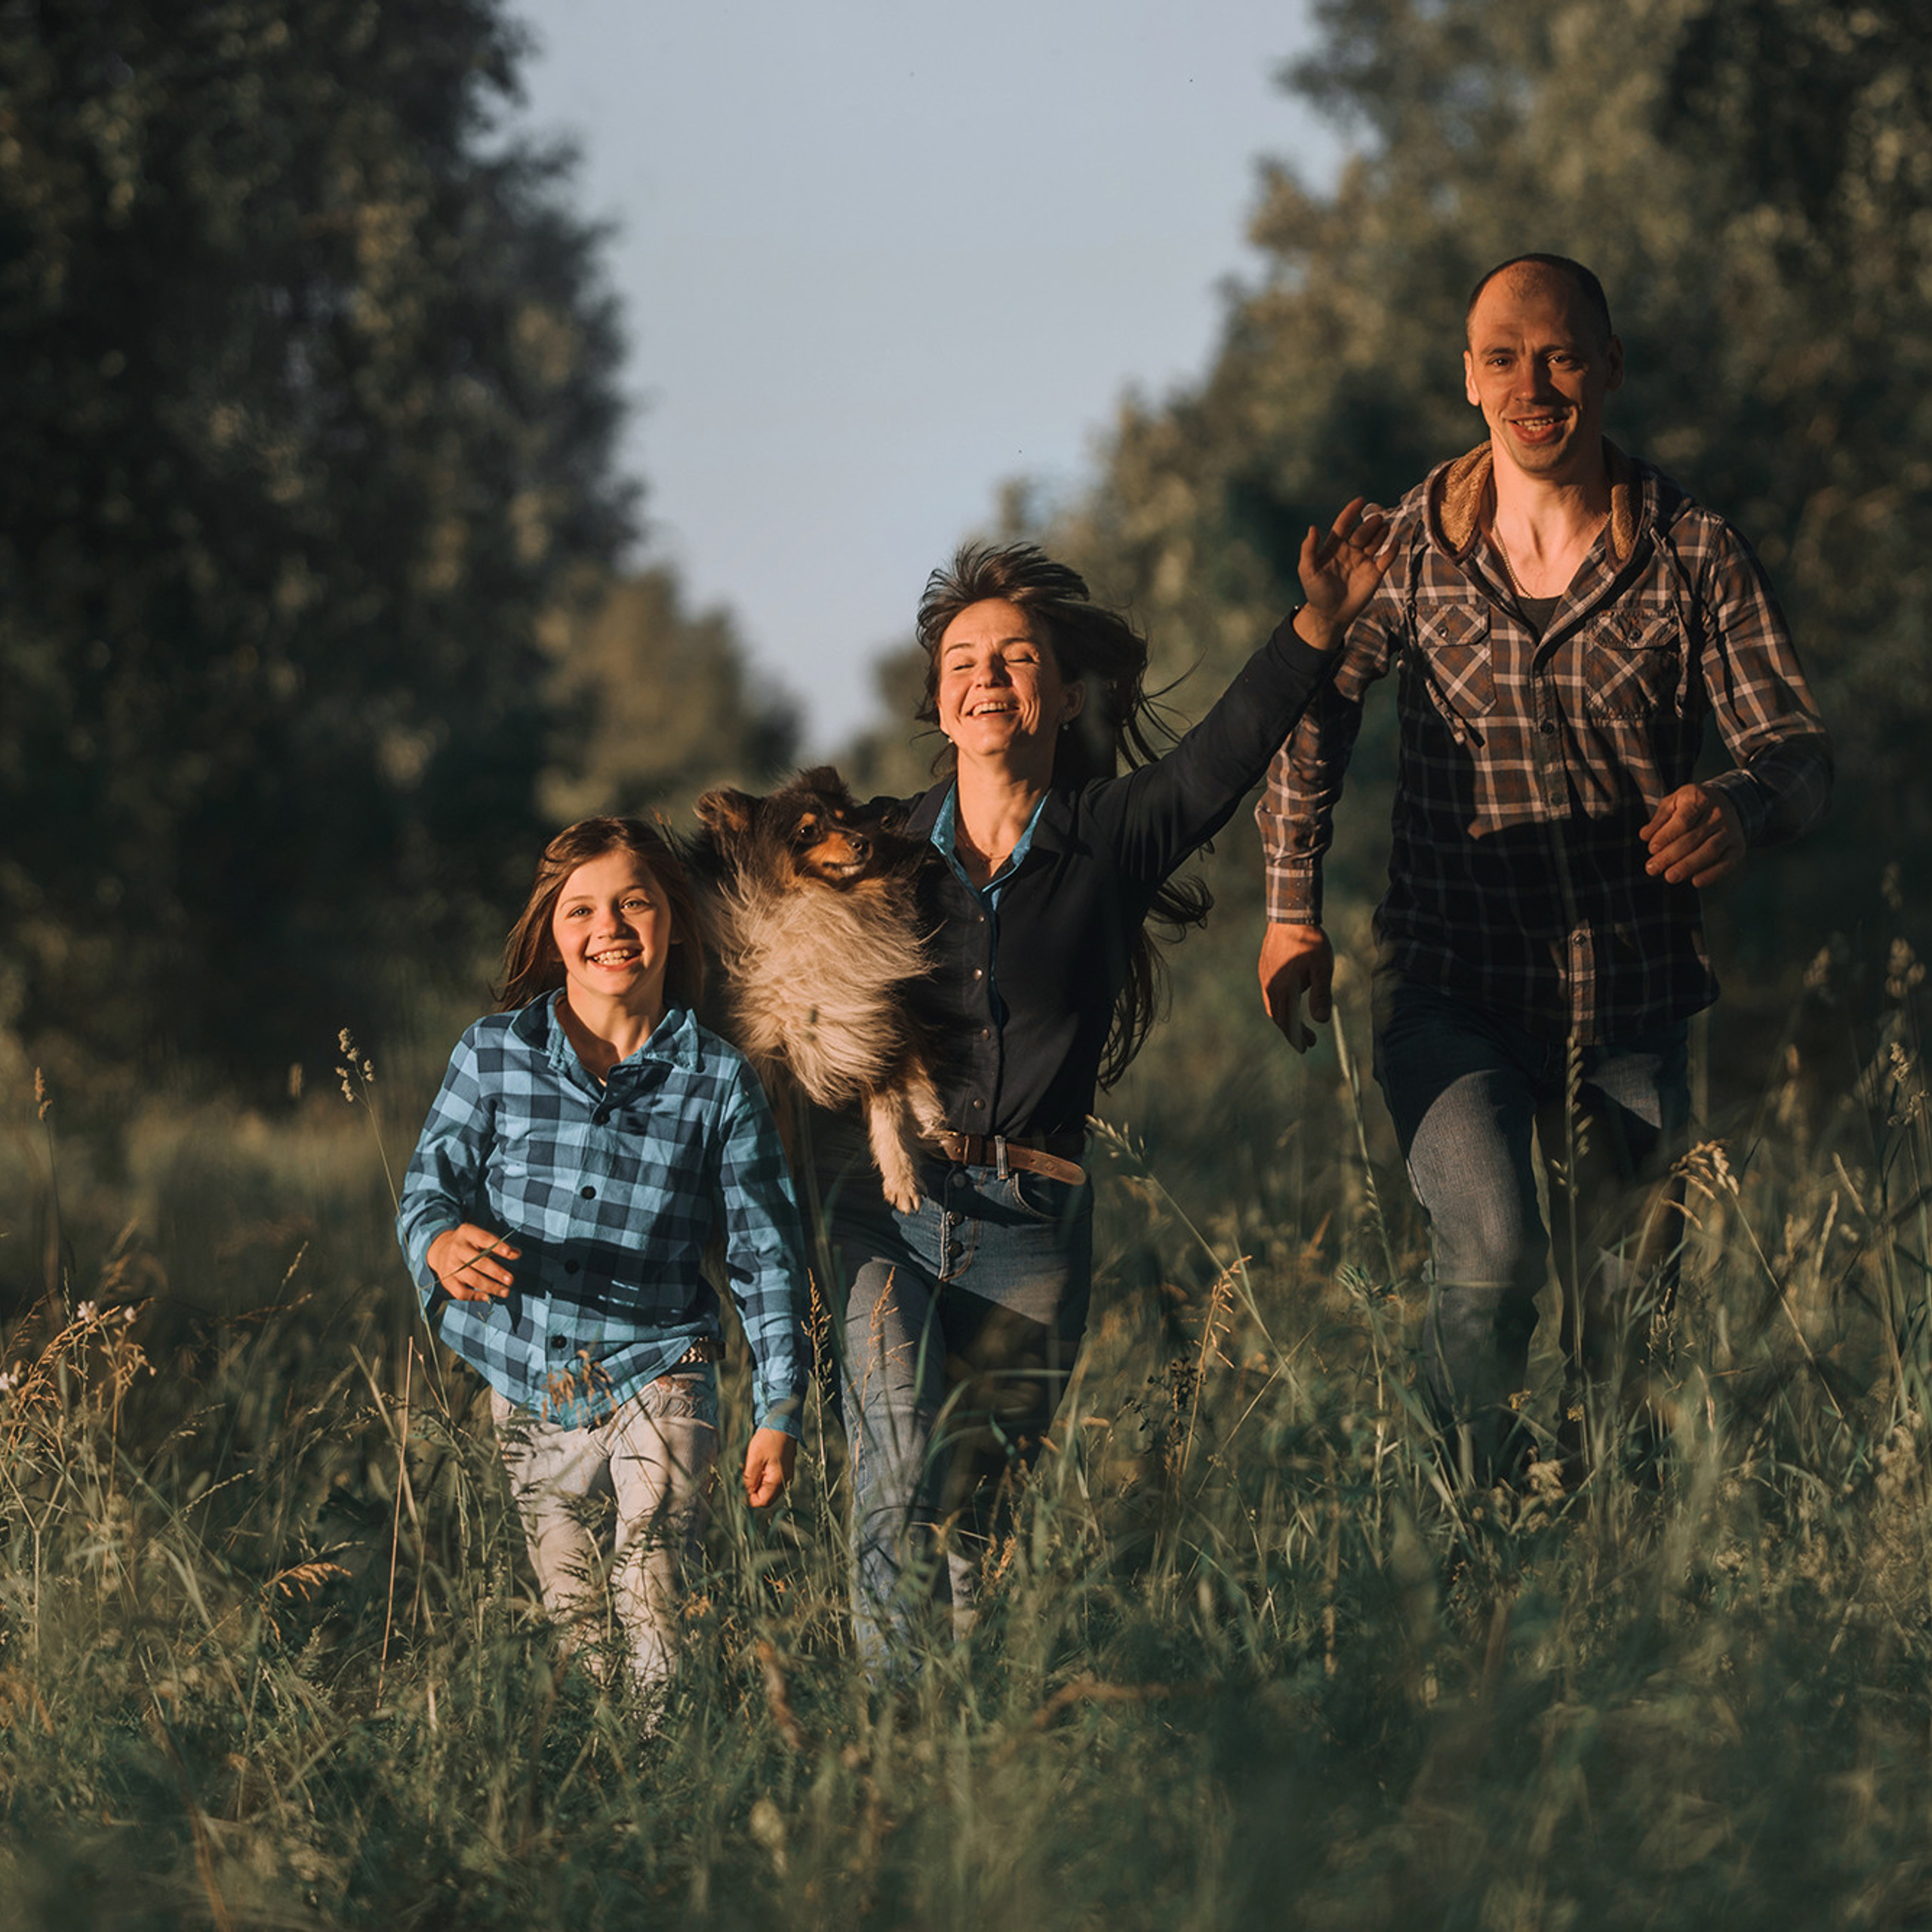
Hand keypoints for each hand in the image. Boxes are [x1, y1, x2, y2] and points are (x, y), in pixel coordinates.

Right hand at [424, 1222, 518, 1299]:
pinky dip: (475, 1296)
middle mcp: (457, 1248)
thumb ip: (499, 1246)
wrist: (439, 1249)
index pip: (484, 1239)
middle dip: (496, 1272)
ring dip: (491, 1287)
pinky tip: (487, 1296)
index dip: (498, 1247)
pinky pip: (461, 1292)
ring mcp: (450, 1265)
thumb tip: (517, 1253)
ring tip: (505, 1291)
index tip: (511, 1253)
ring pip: (472, 1279)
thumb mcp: (480, 1238)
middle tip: (510, 1280)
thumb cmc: (468, 1244)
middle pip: (479, 1262)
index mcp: (467, 1233)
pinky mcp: (447, 1280)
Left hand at [743, 1427, 796, 1507]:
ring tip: (752, 1466)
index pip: (762, 1502)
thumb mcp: (755, 1458)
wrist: (783, 1423)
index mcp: (778, 1480)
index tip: (741, 1486)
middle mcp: (784, 1481)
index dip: (749, 1497)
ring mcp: (784, 1476)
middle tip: (746, 1474)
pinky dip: (761, 1476)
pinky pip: (770, 1481)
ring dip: (756, 1482)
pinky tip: (757, 1465)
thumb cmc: (769, 1438)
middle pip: (765, 1497)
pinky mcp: (783, 1470)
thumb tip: (747, 1494)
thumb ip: (750, 1479)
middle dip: (753, 1490)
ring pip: (767, 1489)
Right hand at [1259, 922, 1334, 1051]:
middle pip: (1277, 1016)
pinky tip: (1291, 1000)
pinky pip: (1270, 993)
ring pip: (1272, 1005)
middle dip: (1293, 1031)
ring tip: (1299, 1024)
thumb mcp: (1322, 969)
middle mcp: (1270, 986)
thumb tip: (1322, 1021)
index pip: (1286, 1022)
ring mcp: (1265, 977)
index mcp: (1282, 989)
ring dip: (1285, 1017)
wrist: (1290, 916)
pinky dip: (1280, 1004)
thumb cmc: (1309, 942)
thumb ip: (1321, 995)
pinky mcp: (1265, 968)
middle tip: (1309, 1041)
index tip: (1307, 1047)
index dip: (1297, 1037)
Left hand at [1293, 497, 1392, 649]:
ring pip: (1376, 541)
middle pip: (1362, 532)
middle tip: (1377, 519)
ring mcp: (1363, 561)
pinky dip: (1392, 551)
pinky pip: (1386, 558)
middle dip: (1370, 525)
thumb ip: (1308, 550)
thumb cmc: (1315, 592)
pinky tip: (1395, 543)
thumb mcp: (1307, 570)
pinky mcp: (1375, 573)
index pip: (1344, 524)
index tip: (1360, 500)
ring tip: (1385, 526)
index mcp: (1334, 546)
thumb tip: (1313, 528)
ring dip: (1381, 533)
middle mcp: (1350, 550)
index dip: (1351, 512)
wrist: (1329, 615)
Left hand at [1642, 783, 1743, 886]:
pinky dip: (1712, 874)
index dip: (1667, 835)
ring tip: (1669, 877)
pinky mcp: (1738, 847)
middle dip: (1671, 855)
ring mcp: (1731, 831)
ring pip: (1710, 851)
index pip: (1683, 820)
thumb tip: (1645, 836)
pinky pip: (1727, 862)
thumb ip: (1659, 818)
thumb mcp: (1673, 802)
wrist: (1726, 802)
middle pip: (1694, 838)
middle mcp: (1719, 814)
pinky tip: (1695, 882)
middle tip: (1652, 869)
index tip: (1652, 849)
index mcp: (1700, 799)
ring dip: (1688, 866)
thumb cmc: (1691, 805)